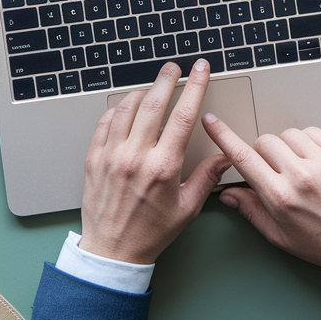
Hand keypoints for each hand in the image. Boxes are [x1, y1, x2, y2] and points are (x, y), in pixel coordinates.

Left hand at [78, 60, 232, 264]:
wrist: (112, 251)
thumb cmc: (150, 232)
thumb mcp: (187, 208)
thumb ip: (207, 178)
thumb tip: (226, 156)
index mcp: (163, 167)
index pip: (184, 116)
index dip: (194, 87)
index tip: (200, 70)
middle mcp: (136, 156)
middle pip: (153, 102)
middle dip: (167, 79)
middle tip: (174, 68)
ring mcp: (111, 155)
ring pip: (126, 108)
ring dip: (142, 93)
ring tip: (152, 89)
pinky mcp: (93, 158)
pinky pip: (105, 122)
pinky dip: (117, 110)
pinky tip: (126, 110)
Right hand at [203, 115, 320, 283]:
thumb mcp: (279, 236)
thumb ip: (250, 210)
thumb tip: (227, 193)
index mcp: (281, 197)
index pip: (242, 157)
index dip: (223, 136)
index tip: (211, 122)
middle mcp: (301, 176)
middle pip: (264, 141)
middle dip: (262, 154)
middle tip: (274, 172)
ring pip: (288, 134)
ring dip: (286, 147)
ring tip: (297, 169)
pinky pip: (313, 132)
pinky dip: (307, 143)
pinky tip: (313, 162)